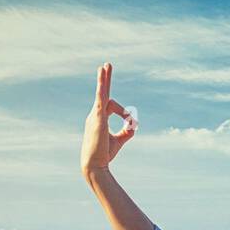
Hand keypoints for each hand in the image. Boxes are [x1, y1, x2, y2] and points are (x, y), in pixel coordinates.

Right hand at [80, 62, 135, 176]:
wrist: (95, 164)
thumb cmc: (104, 154)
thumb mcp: (119, 140)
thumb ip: (127, 131)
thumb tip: (134, 123)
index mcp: (99, 118)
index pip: (112, 106)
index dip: (125, 113)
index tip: (132, 124)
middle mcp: (95, 114)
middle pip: (102, 93)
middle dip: (105, 79)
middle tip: (107, 65)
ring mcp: (95, 115)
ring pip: (102, 95)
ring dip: (104, 80)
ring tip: (105, 66)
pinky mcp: (98, 119)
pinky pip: (100, 101)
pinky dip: (102, 90)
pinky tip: (102, 81)